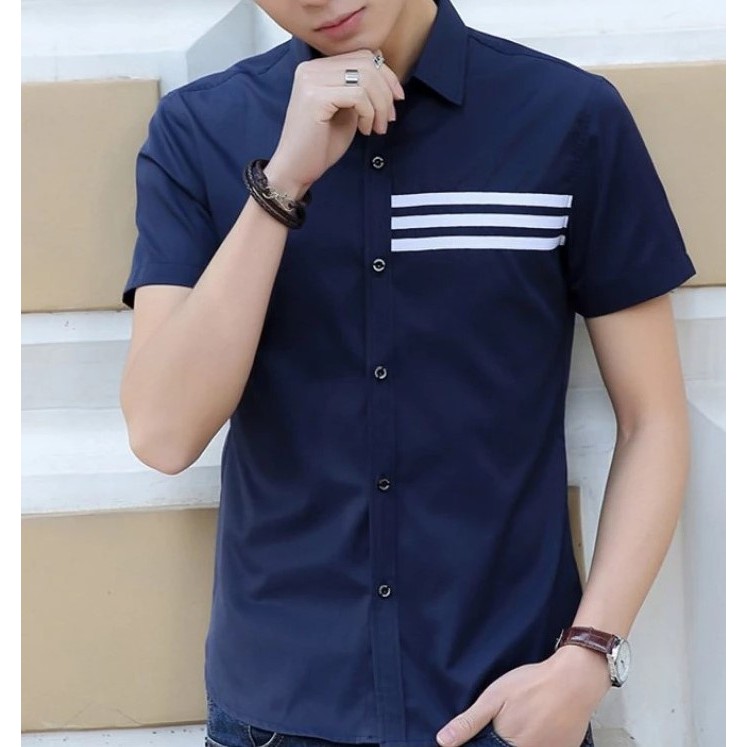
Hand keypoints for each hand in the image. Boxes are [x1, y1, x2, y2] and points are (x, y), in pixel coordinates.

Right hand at [267, 48, 405, 194]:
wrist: (297, 169)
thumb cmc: (321, 144)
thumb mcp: (347, 110)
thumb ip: (361, 90)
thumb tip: (387, 77)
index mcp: (317, 68)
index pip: (363, 56)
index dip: (387, 76)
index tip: (396, 100)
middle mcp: (311, 68)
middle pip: (367, 63)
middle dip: (386, 92)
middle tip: (388, 118)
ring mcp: (311, 81)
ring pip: (365, 78)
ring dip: (379, 106)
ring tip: (377, 128)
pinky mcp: (315, 98)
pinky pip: (358, 95)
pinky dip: (368, 114)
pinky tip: (364, 130)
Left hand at [435, 646, 610, 746]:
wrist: (574, 680)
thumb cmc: (532, 685)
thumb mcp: (494, 698)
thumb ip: (469, 722)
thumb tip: (443, 742)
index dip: (483, 744)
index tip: (492, 730)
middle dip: (502, 740)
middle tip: (512, 718)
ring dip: (520, 739)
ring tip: (526, 717)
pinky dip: (537, 739)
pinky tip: (538, 724)